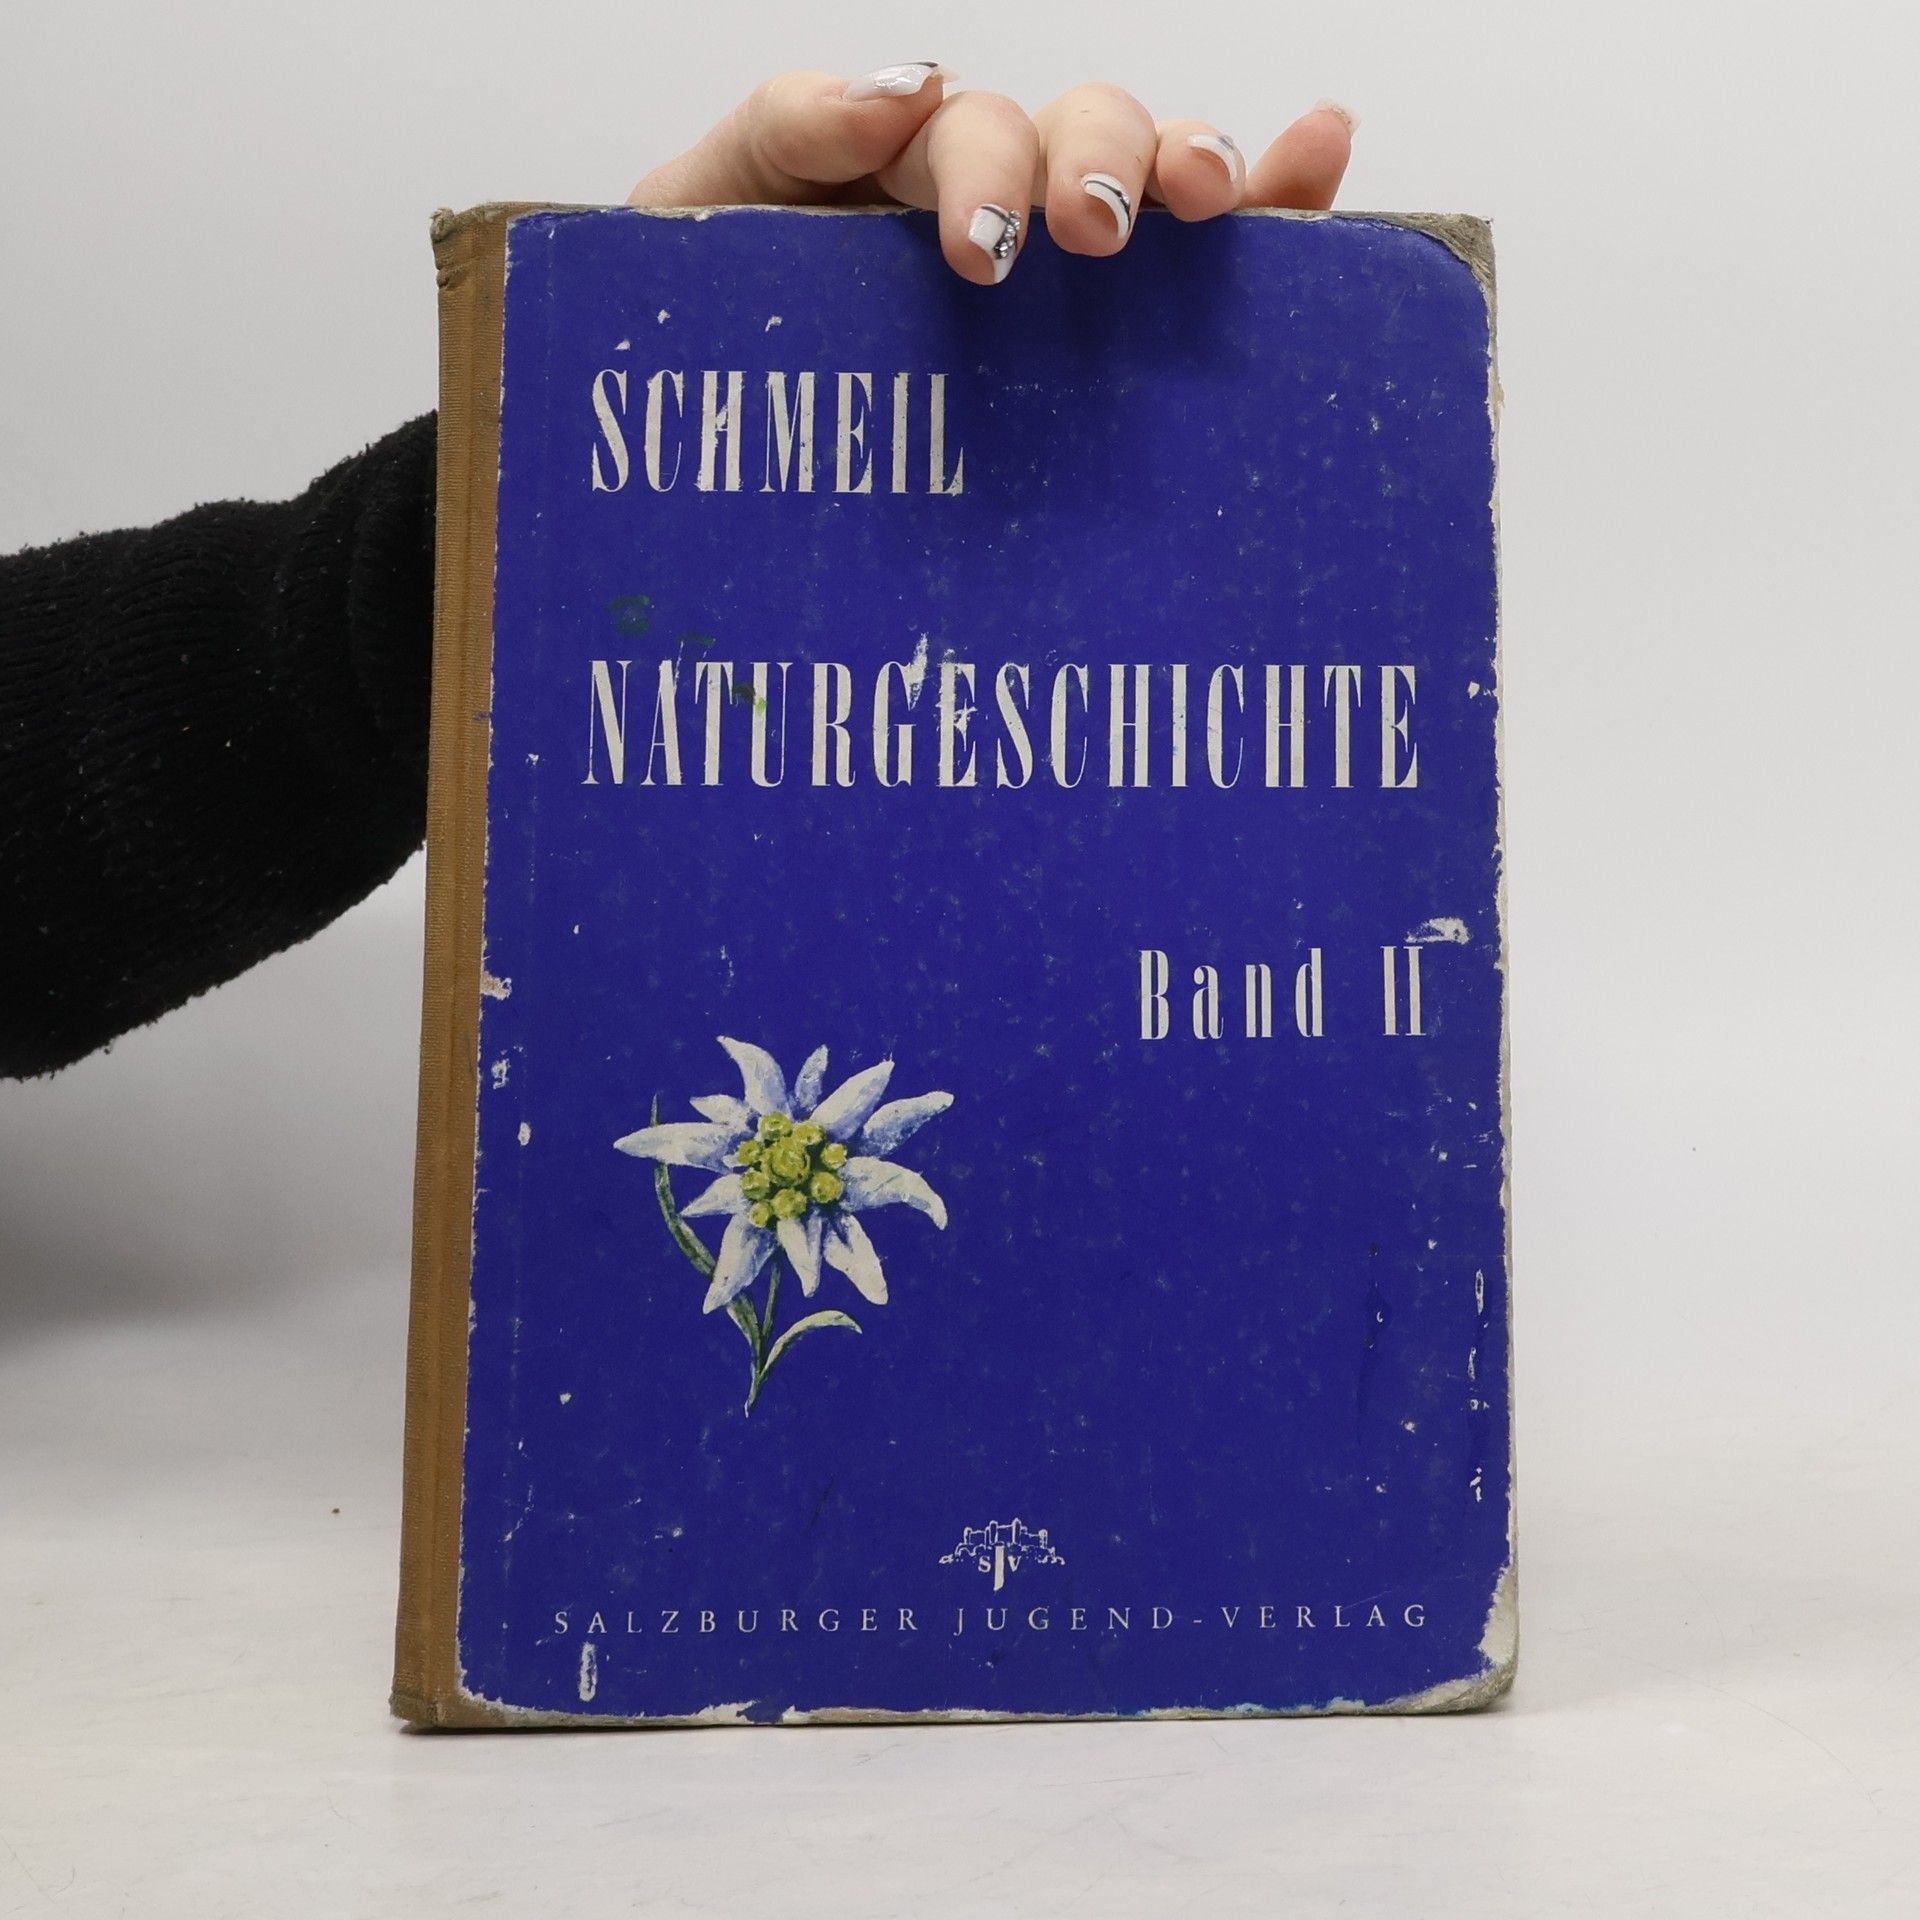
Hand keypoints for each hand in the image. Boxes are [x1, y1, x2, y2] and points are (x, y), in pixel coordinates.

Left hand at [627, 67, 1355, 285]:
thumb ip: (781, 135)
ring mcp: (1067, 260)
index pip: (953, 125)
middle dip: (1089, 164)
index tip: (980, 251)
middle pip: (1065, 131)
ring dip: (1184, 163)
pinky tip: (1320, 149)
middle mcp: (996, 198)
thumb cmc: (725, 335)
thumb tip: (900, 84)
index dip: (978, 166)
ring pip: (1145, 170)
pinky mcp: (1128, 327)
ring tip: (1201, 200)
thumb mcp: (706, 220)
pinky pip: (1215, 239)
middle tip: (1084, 237)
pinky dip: (1280, 189)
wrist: (727, 438)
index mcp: (896, 171)